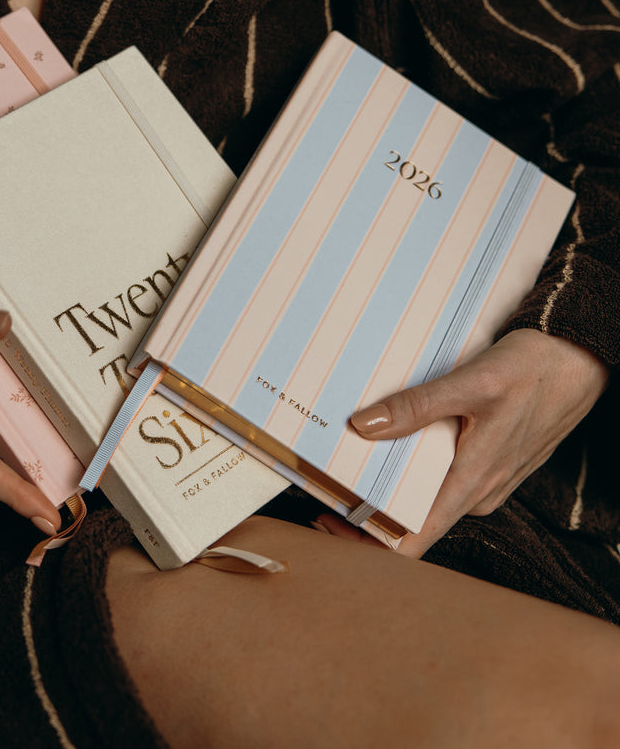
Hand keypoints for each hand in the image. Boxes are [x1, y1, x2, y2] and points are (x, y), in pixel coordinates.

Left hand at [334, 328, 608, 557]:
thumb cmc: (534, 371)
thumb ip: (416, 407)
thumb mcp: (470, 384)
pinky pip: (439, 476)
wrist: (579, 359)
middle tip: (320, 486)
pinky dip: (408, 466)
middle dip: (365, 508)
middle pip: (411, 517)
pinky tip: (384, 443)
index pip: (413, 539)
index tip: (328, 524)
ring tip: (342, 461)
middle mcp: (477, 492)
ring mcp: (483, 480)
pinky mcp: (485, 463)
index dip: (367, 540)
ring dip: (385, 484)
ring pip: (424, 495)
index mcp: (472, 484)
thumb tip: (364, 426)